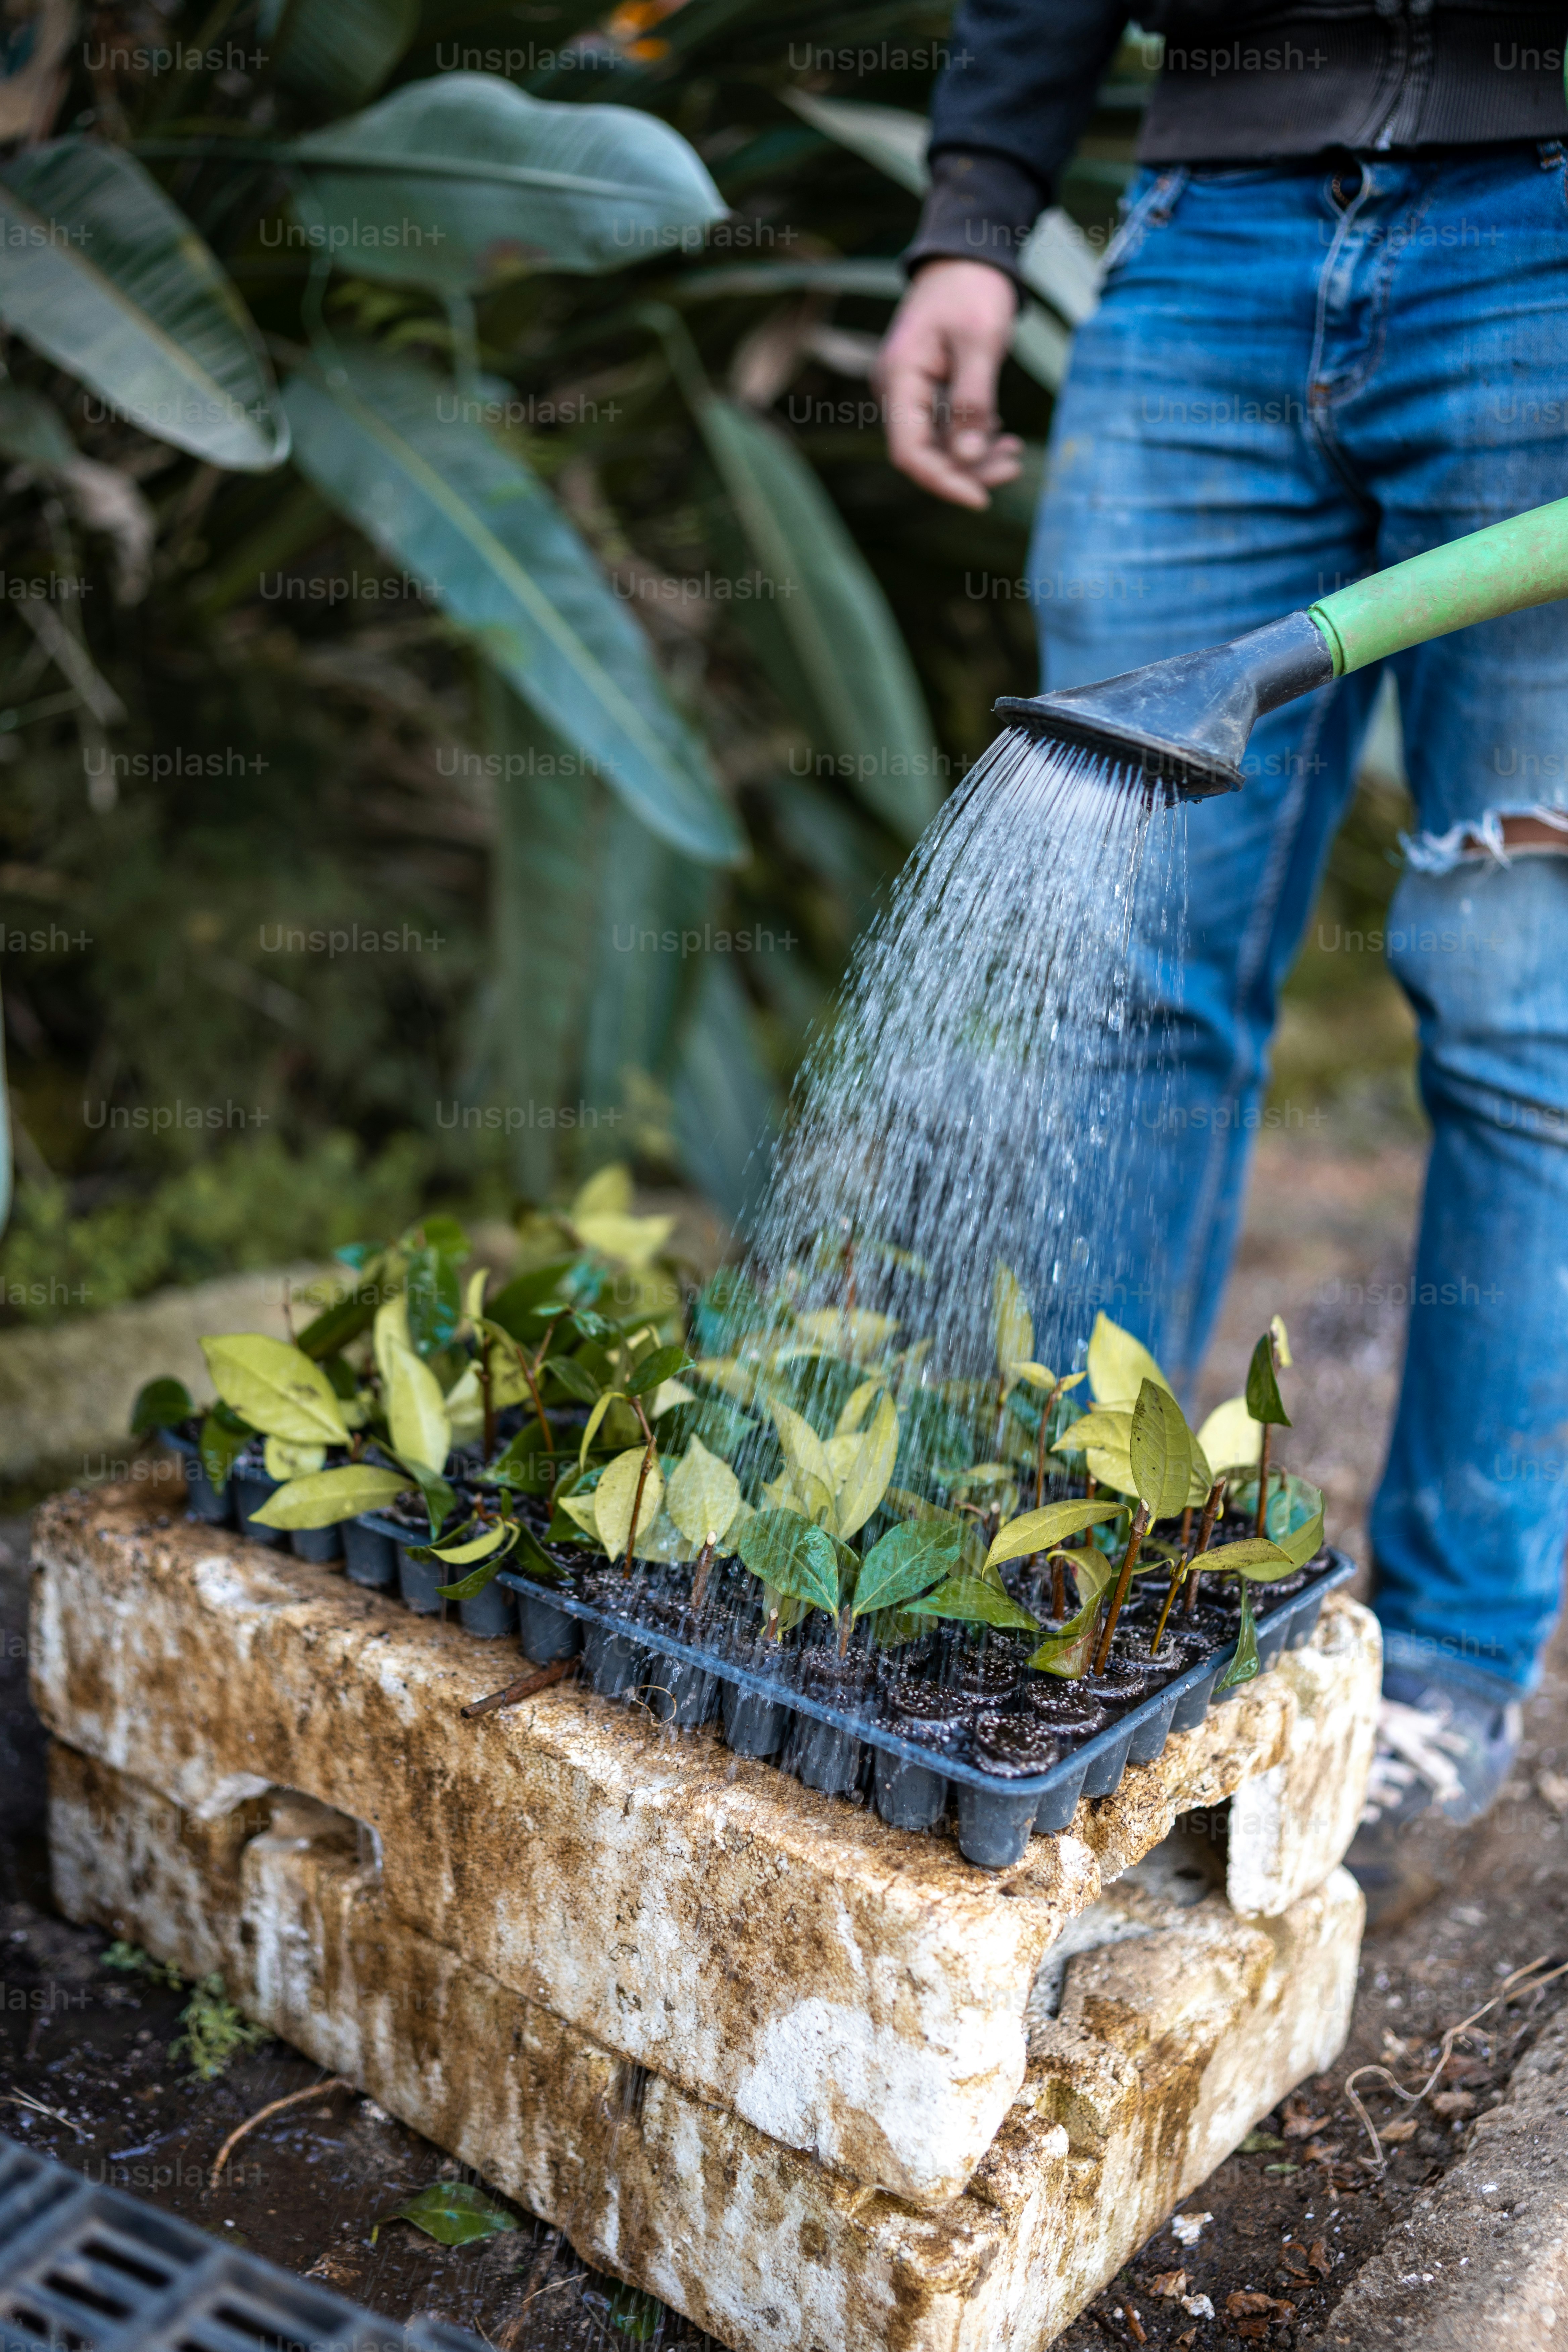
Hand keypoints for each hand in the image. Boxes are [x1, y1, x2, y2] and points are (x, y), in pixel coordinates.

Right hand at [875, 260, 1023, 508]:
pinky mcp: (928, 393)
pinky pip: (946, 430)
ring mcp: (911, 394)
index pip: (909, 452)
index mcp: (899, 379)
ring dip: (976, 458)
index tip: (981, 499)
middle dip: (968, 470)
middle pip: (925, 455)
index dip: (943, 482)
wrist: (967, 254)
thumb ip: (973, 401)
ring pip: (939, 447)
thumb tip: (967, 459)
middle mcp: (897, 392)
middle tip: (1014, 467)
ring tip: (1014, 452)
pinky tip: (1003, 437)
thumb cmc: (973, 289)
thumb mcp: (980, 342)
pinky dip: (975, 439)